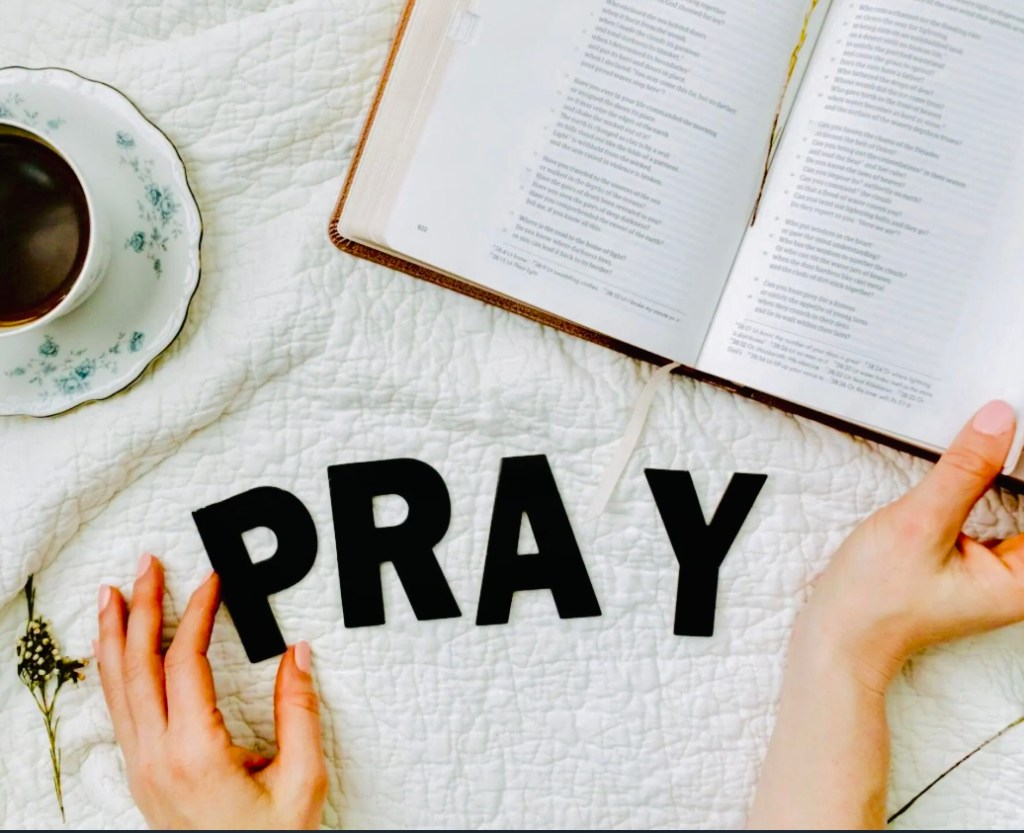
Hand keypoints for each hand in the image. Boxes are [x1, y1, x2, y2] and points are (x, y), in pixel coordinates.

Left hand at [95, 555, 327, 828]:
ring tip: (113, 593)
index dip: (194, 614)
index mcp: (195, 753)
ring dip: (113, 634)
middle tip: (145, 564)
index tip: (210, 578)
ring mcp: (142, 768)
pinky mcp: (142, 775)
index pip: (183, 663)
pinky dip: (112, 669)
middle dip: (139, 608)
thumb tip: (297, 653)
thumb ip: (300, 712)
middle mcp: (156, 757)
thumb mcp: (302, 780)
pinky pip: (117, 710)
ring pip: (115, 688)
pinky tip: (115, 651)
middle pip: (134, 666)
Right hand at [794, 399, 1023, 692]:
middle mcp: (1019, 578)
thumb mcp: (919, 523)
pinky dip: (985, 484)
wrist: (837, 637)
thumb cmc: (875, 598)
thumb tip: (1001, 420)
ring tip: (987, 433)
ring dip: (1002, 470)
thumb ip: (964, 471)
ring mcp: (997, 572)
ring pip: (1016, 505)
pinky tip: (970, 461)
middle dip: (1014, 462)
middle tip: (999, 421)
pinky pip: (995, 512)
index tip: (1012, 422)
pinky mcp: (972, 562)